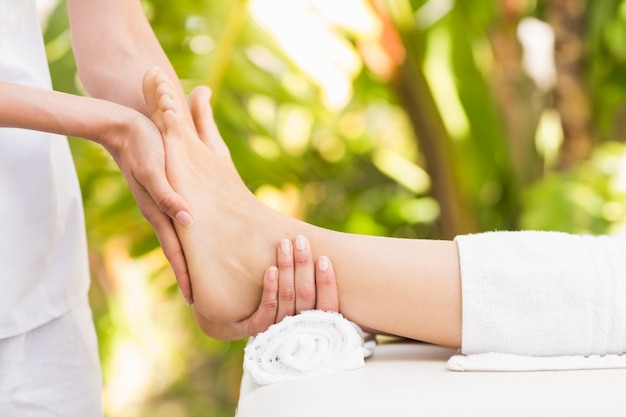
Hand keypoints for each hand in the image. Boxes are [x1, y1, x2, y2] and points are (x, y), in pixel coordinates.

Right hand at [100, 109, 193, 303]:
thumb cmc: (142, 146)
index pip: (174, 251)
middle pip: (177, 250)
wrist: (124, 125)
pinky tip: (194, 238)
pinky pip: (178, 219)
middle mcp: (160, 213)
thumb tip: (188, 221)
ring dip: (188, 257)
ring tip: (200, 275)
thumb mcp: (155, 171)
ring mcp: (161, 204)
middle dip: (187, 274)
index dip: (184, 275)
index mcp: (158, 212)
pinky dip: (187, 235)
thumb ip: (169, 197)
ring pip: (178, 237)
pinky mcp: (164, 192)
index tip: (192, 299)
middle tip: (200, 297)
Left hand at [193, 235, 338, 339]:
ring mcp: (280, 330)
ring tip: (284, 244)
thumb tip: (328, 256)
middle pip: (306, 295)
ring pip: (286, 297)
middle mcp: (301, 329)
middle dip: (303, 265)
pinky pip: (266, 309)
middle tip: (300, 240)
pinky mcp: (259, 330)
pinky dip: (270, 288)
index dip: (326, 282)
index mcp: (319, 324)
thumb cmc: (291, 308)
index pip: (328, 304)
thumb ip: (317, 287)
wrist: (249, 330)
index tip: (322, 258)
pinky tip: (270, 269)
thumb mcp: (309, 303)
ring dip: (286, 268)